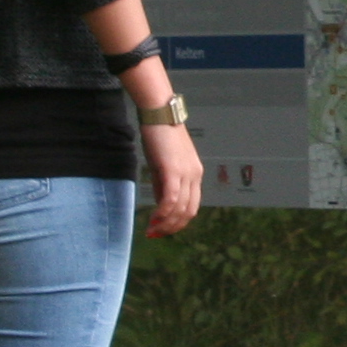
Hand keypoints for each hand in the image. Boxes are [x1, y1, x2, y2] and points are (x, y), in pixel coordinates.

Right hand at [143, 115, 201, 235]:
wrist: (159, 113)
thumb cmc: (160, 136)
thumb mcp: (164, 165)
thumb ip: (164, 185)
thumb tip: (161, 206)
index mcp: (195, 174)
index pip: (192, 206)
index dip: (179, 222)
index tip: (162, 229)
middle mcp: (195, 175)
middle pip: (188, 211)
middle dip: (172, 227)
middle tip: (155, 234)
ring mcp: (186, 173)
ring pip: (180, 208)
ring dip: (166, 223)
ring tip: (151, 230)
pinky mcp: (173, 169)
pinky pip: (171, 199)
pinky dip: (163, 213)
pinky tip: (153, 219)